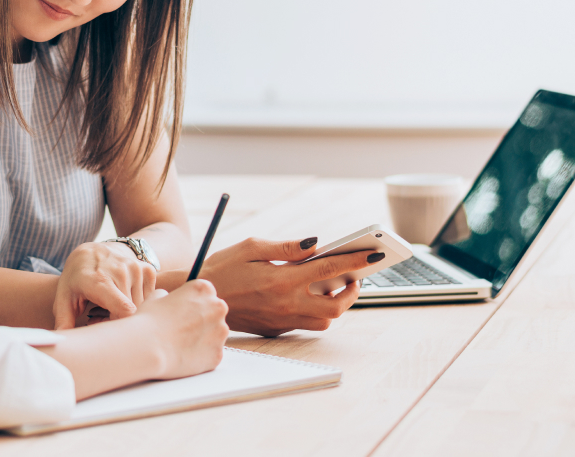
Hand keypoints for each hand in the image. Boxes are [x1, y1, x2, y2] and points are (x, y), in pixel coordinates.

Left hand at [53, 241, 156, 329]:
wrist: (92, 251)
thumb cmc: (76, 279)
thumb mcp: (64, 298)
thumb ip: (63, 320)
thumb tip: (62, 340)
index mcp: (100, 280)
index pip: (125, 310)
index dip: (119, 326)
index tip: (105, 328)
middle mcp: (122, 271)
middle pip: (132, 313)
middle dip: (119, 322)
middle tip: (101, 318)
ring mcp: (136, 269)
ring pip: (142, 307)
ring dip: (129, 314)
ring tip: (110, 308)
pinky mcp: (148, 270)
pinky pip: (149, 299)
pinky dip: (138, 304)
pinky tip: (122, 299)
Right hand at [138, 281, 229, 378]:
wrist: (148, 348)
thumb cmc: (149, 320)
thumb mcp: (156, 297)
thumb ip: (168, 295)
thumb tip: (167, 298)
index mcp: (204, 289)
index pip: (206, 293)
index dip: (194, 303)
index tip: (185, 312)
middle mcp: (218, 307)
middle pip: (215, 312)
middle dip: (203, 320)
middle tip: (184, 330)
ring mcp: (221, 331)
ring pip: (215, 334)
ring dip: (204, 338)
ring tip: (181, 345)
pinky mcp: (218, 353)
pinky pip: (212, 353)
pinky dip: (201, 356)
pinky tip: (184, 357)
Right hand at [199, 237, 377, 336]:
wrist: (200, 299)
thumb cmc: (223, 268)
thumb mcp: (252, 247)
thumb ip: (287, 247)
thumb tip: (317, 244)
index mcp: (282, 279)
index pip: (329, 269)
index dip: (356, 261)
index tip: (374, 253)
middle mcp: (285, 304)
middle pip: (336, 305)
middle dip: (353, 290)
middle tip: (355, 274)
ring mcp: (281, 320)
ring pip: (325, 320)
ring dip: (336, 304)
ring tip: (335, 284)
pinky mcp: (276, 329)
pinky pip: (306, 324)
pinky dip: (316, 311)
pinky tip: (311, 294)